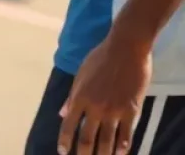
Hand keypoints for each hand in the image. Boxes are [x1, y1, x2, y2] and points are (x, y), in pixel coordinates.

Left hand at [57, 36, 151, 154]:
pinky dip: (122, 148)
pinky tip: (119, 154)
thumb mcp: (81, 74)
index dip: (65, 140)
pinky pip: (126, 135)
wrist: (125, 49)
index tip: (62, 152)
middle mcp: (95, 107)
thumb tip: (62, 114)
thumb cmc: (100, 58)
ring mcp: (114, 110)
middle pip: (88, 138)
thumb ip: (72, 97)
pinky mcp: (131, 111)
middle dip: (83, 153)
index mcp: (80, 96)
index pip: (69, 124)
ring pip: (107, 141)